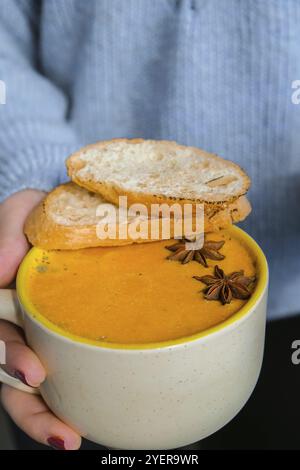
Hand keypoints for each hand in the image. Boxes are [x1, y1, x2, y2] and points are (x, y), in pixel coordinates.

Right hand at [0, 190, 80, 449]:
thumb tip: (1, 271)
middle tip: (60, 429)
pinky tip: (83, 420)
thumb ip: (7, 233)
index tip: (33, 375)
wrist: (69, 216)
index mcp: (2, 297)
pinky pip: (60, 373)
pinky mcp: (61, 336)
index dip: (9, 358)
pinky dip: (65, 400)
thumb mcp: (21, 210)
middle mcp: (13, 322)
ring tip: (70, 439)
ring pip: (28, 385)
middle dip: (29, 406)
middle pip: (9, 373)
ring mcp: (35, 332)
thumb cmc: (40, 214)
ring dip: (45, 417)